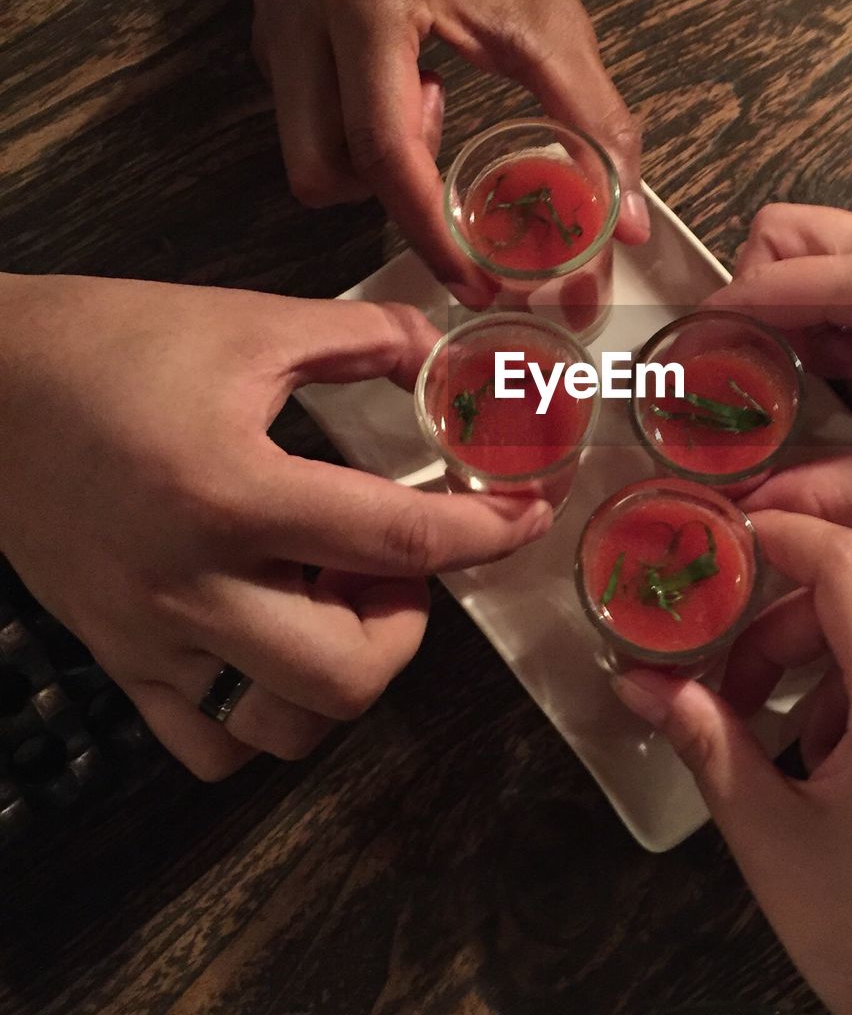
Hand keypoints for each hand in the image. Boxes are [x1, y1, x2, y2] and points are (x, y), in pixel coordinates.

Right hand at [0, 274, 550, 778]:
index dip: (487, 533)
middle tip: (399, 566)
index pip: (399, 541)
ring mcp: (152, 635)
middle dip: (408, 626)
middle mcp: (194, 583)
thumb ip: (358, 339)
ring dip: (342, 673)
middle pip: (350, 673)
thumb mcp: (247, 323)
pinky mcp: (119, 657)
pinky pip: (210, 743)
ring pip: (286, 727)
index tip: (528, 516)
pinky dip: (265, 714)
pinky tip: (274, 639)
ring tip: (334, 599)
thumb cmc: (106, 344)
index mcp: (234, 491)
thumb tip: (435, 352)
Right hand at [253, 0, 646, 298]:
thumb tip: (628, 221)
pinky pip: (304, 127)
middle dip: (392, 194)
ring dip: (375, 166)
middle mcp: (301, 17)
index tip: (470, 277)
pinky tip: (405, 89)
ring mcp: (276, 24)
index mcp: (367, 6)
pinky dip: (357, 137)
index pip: (382, 151)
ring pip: (308, 160)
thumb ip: (594, 125)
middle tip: (447, 149)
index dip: (427, 230)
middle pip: (324, 172)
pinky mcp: (272, 32)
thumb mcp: (556, 26)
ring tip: (429, 107)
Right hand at [708, 204, 851, 522]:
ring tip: (832, 382)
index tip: (686, 363)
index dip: (716, 322)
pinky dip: (845, 312)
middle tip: (763, 369)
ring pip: (821, 245)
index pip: (767, 281)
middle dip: (755, 293)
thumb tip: (765, 507)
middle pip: (781, 231)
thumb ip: (835, 485)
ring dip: (805, 306)